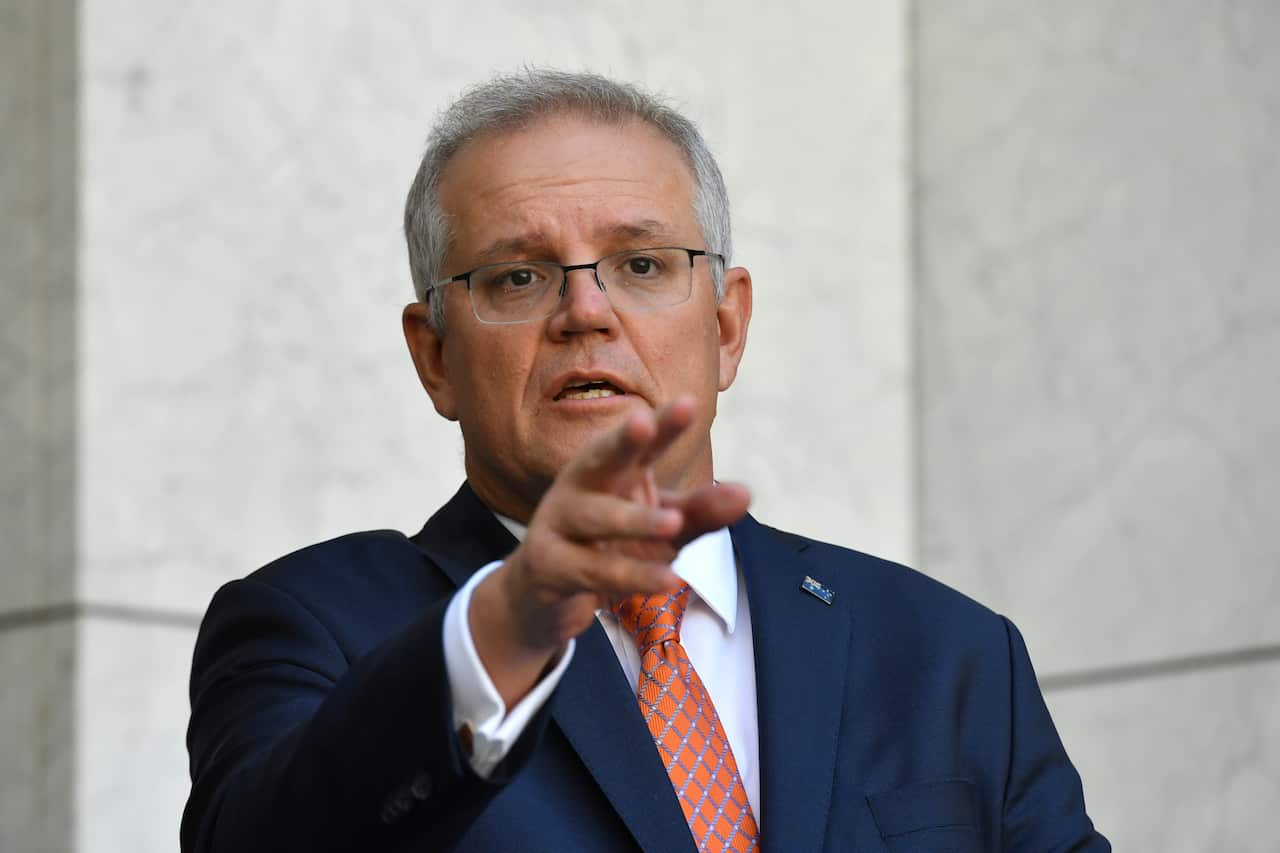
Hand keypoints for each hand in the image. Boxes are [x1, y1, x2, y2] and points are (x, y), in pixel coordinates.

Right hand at [468, 396, 750, 707]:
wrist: (544, 597)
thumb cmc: (608, 547)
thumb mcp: (662, 529)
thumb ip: (701, 512)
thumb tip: (745, 494)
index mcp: (612, 469)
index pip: (643, 443)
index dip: (664, 424)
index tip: (689, 403)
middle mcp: (581, 486)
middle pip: (600, 457)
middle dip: (621, 440)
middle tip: (643, 422)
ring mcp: (559, 522)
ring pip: (597, 517)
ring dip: (635, 519)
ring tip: (674, 523)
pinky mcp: (547, 563)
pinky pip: (593, 569)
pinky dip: (632, 575)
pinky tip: (669, 581)